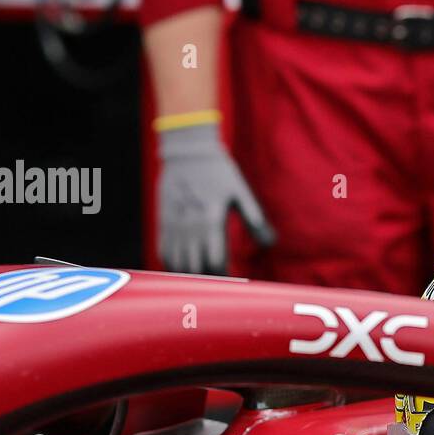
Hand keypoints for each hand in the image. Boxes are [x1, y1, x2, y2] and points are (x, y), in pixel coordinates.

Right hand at [156, 122, 274, 273]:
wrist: (188, 151)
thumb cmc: (219, 172)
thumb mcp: (241, 192)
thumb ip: (255, 220)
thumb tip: (270, 244)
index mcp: (211, 220)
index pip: (215, 262)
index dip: (224, 277)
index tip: (233, 282)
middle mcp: (190, 226)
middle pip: (195, 268)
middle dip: (208, 280)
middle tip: (220, 283)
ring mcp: (173, 225)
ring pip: (176, 264)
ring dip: (189, 276)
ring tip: (203, 281)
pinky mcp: (163, 221)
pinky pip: (163, 252)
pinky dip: (172, 265)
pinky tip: (184, 270)